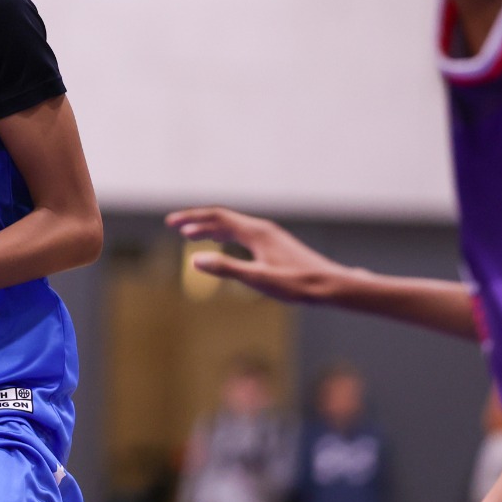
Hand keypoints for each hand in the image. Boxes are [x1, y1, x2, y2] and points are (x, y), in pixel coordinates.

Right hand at [164, 206, 352, 302]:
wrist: (330, 285)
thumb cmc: (297, 284)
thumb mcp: (258, 279)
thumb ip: (227, 268)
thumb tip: (195, 259)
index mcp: (255, 232)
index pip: (217, 217)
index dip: (192, 218)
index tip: (171, 223)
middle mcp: (261, 228)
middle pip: (223, 218)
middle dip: (197, 221)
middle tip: (174, 227)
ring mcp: (268, 235)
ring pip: (233, 226)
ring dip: (210, 228)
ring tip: (191, 235)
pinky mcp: (273, 245)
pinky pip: (242, 234)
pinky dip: (225, 235)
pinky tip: (223, 245)